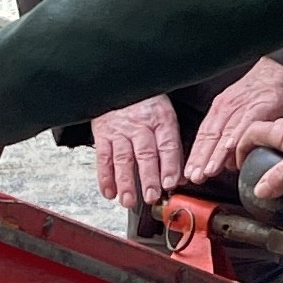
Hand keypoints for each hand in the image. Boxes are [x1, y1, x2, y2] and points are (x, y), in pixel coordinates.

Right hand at [91, 94, 184, 211]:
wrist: (119, 81)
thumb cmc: (145, 102)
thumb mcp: (165, 117)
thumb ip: (173, 148)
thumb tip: (180, 177)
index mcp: (161, 119)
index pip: (167, 145)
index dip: (169, 165)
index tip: (171, 183)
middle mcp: (140, 125)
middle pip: (145, 153)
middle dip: (148, 177)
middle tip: (151, 196)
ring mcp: (120, 130)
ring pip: (122, 158)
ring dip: (125, 182)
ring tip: (128, 200)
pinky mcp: (102, 134)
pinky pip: (103, 157)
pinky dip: (104, 176)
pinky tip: (109, 192)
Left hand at [185, 56, 282, 185]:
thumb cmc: (266, 90)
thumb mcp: (244, 111)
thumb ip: (235, 135)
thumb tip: (229, 160)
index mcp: (222, 108)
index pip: (204, 135)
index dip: (196, 155)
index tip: (190, 173)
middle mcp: (228, 106)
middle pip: (210, 136)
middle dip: (201, 159)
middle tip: (195, 177)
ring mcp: (243, 106)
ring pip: (225, 132)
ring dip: (216, 153)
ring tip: (209, 171)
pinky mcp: (260, 104)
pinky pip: (246, 123)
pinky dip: (238, 137)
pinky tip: (232, 150)